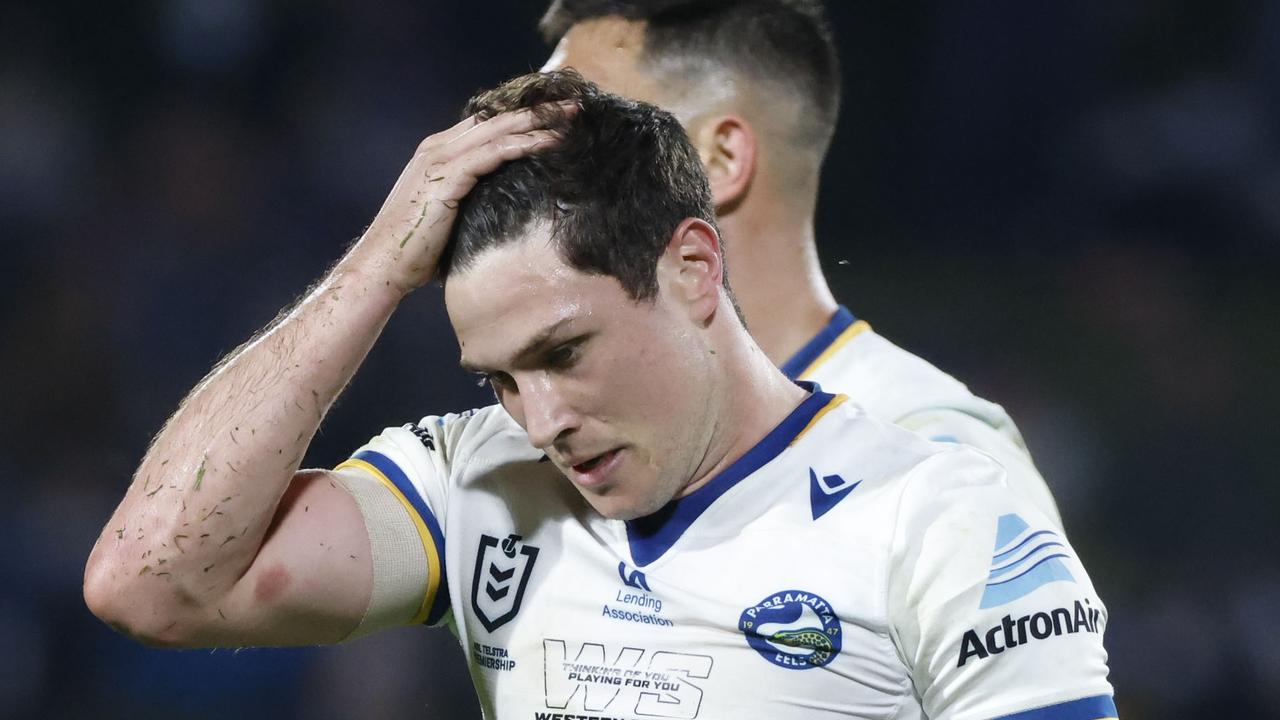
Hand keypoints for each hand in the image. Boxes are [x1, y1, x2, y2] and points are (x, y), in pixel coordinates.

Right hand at [347, 106, 566, 293]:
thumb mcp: (448, 217)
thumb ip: (470, 203)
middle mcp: (437, 148)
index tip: (555, 115)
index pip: (485, 124)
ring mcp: (440, 160)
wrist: (383, 266)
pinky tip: (550, 142)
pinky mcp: (447, 178)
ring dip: (538, 121)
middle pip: (496, 118)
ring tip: (572, 116)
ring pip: (498, 130)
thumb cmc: (416, 252)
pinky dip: (524, 144)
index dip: (520, 117)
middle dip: (537, 110)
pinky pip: (494, 153)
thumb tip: (503, 212)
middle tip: (573, 105)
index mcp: (437, 153)